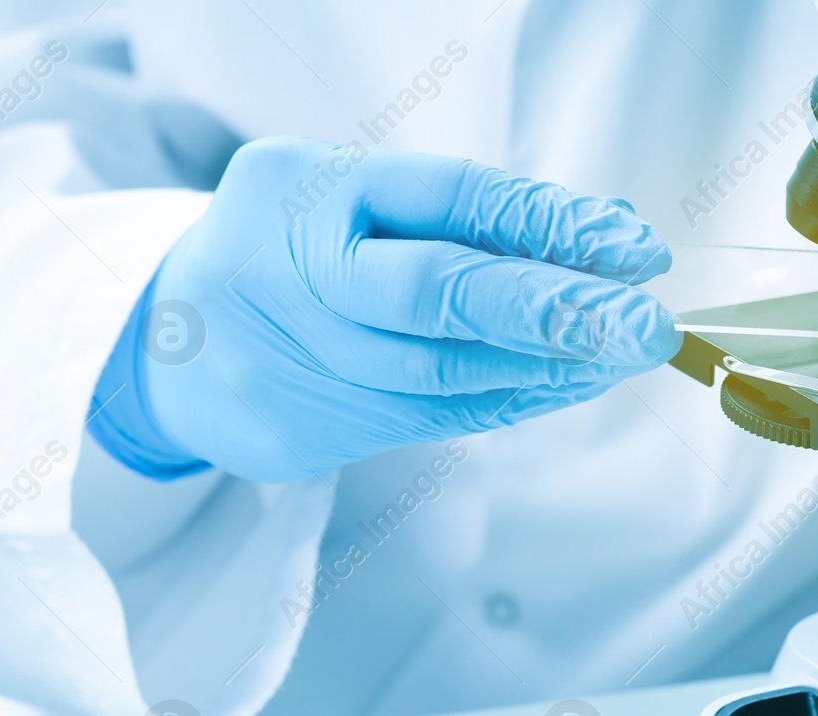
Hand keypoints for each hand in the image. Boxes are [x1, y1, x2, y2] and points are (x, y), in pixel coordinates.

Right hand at [89, 137, 680, 482]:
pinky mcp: (311, 427)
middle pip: (438, 295)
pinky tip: (575, 383)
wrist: (174, 348)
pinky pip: (439, 417)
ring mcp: (298, 357)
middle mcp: (293, 271)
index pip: (446, 199)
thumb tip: (607, 238)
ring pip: (446, 372)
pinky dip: (517, 399)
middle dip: (555, 311)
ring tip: (626, 354)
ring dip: (551, 367)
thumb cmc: (295, 250)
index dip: (548, 223)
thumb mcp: (354, 200)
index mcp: (303, 186)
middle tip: (644, 324)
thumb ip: (463, 216)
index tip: (633, 247)